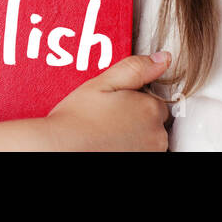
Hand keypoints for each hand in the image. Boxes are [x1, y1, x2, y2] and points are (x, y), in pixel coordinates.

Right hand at [43, 52, 172, 150]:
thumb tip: (162, 58)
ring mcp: (149, 154)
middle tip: (108, 118)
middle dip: (136, 118)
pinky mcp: (140, 163)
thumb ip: (136, 68)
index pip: (155, 102)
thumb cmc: (76, 120)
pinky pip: (140, 152)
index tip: (116, 104)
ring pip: (148, 140)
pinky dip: (129, 148)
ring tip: (107, 133)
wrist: (59, 149)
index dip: (134, 101)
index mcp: (149, 109)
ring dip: (134, 136)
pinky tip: (110, 145)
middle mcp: (156, 135)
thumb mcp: (103, 83)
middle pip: (154, 122)